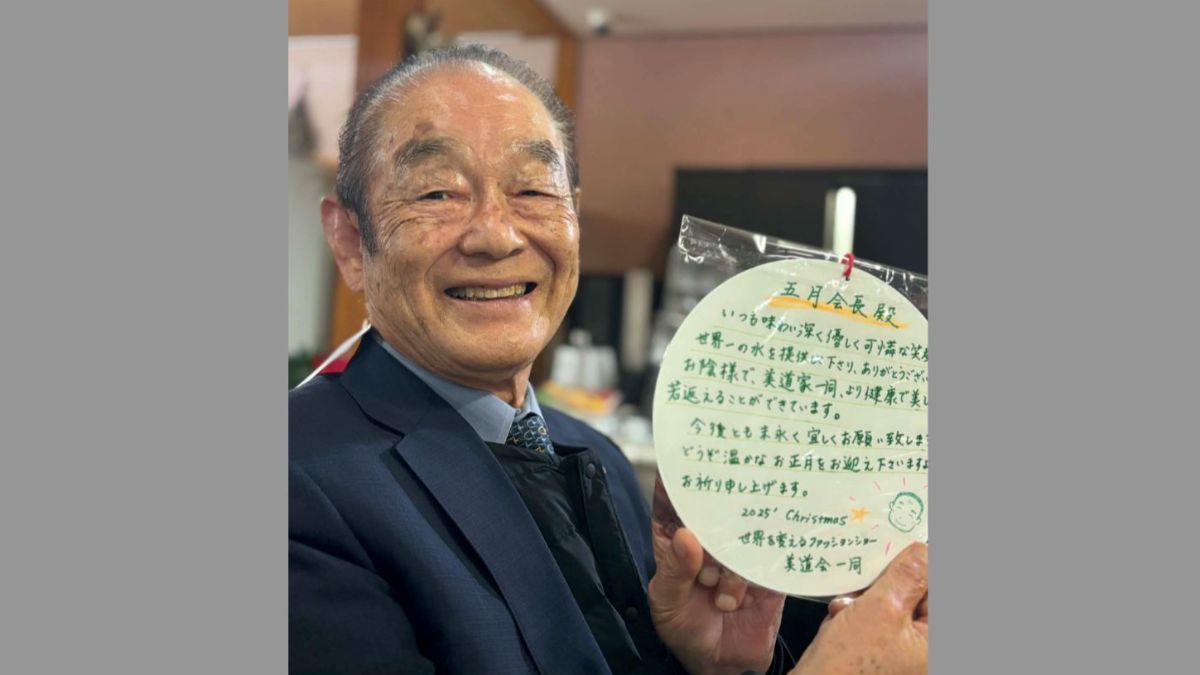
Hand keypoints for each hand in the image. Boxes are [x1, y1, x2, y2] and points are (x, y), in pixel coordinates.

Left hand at [648, 474, 785, 674]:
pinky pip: (772, 557)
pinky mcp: (768, 572)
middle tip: (712, 530)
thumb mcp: (666, 601)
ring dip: (731, 564)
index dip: (678, 475)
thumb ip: (675, 570)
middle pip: (716, 506)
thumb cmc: (684, 626)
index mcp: (679, 538)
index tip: (683, 454)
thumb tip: (687, 536)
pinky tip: (749, 587)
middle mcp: (711, 538)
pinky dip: (761, 567)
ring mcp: (741, 553)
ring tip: (719, 594)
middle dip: (715, 513)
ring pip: (745, 531)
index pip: (676, 498)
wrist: (721, 664)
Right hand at [789, 542, 928, 674]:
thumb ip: (908, 574)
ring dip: (870, 596)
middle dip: (890, 582)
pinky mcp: (888, 653)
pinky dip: (862, 612)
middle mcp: (930, 648)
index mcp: (940, 641)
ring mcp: (910, 653)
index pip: (939, 583)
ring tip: (847, 608)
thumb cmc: (849, 668)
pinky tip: (843, 618)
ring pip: (898, 602)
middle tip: (865, 579)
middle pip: (920, 592)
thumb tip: (924, 548)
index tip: (900, 546)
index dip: (920, 562)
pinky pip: (883, 618)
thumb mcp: (880, 610)